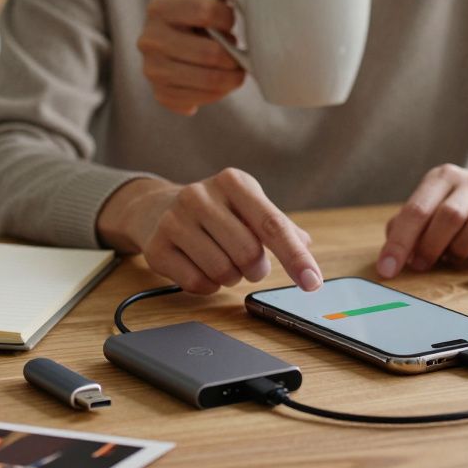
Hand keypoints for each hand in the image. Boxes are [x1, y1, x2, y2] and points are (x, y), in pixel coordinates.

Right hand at [97, 169, 322, 294]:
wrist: (155, 208)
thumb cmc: (215, 211)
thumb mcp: (248, 206)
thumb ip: (280, 226)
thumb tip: (306, 246)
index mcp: (233, 182)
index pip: (272, 224)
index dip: (295, 257)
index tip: (313, 282)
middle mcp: (200, 195)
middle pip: (249, 253)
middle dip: (257, 269)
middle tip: (250, 264)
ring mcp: (174, 220)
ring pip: (223, 272)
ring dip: (232, 278)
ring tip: (224, 262)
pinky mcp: (156, 246)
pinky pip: (198, 284)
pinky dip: (209, 286)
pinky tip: (201, 267)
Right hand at [137, 0, 244, 115]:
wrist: (176, 51)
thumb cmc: (197, 22)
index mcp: (159, 8)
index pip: (206, 11)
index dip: (229, 19)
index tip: (231, 23)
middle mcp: (149, 39)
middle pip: (210, 53)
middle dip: (234, 56)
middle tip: (239, 53)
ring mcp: (152, 69)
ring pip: (209, 80)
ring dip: (231, 78)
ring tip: (235, 70)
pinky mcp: (160, 93)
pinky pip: (200, 99)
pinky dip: (218, 94)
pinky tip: (219, 84)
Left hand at [376, 160, 467, 277]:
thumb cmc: (463, 206)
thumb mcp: (432, 206)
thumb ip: (407, 226)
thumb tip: (391, 254)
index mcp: (443, 177)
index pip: (416, 210)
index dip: (400, 243)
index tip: (387, 268)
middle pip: (449, 215)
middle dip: (431, 247)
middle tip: (423, 264)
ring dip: (464, 248)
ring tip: (456, 255)